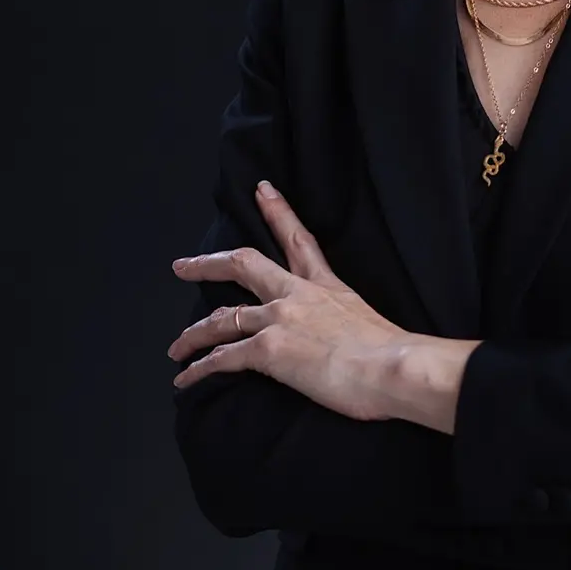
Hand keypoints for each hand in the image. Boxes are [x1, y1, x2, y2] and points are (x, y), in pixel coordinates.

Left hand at [167, 182, 404, 418]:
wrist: (394, 368)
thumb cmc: (394, 355)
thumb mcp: (371, 324)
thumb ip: (350, 326)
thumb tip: (351, 344)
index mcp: (326, 286)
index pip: (298, 240)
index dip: (278, 212)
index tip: (262, 190)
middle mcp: (296, 295)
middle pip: (243, 265)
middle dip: (207, 264)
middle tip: (183, 265)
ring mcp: (279, 319)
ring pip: (221, 319)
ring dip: (193, 334)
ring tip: (176, 347)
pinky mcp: (267, 350)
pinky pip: (221, 358)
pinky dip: (198, 370)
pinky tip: (185, 379)